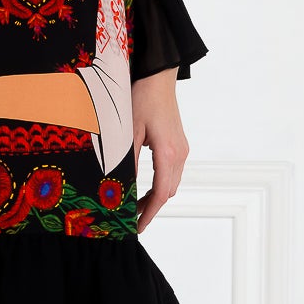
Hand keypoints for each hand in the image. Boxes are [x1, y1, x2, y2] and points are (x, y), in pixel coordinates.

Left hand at [132, 67, 188, 233]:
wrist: (158, 77)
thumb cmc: (141, 99)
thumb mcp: (128, 131)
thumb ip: (127, 160)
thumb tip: (120, 186)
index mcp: (168, 153)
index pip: (160, 193)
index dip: (148, 213)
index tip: (137, 226)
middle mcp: (180, 154)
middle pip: (168, 191)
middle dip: (150, 207)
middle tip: (130, 217)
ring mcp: (183, 148)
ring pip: (172, 182)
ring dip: (155, 195)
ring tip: (135, 203)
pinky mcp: (180, 143)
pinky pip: (173, 171)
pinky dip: (160, 182)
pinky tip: (145, 183)